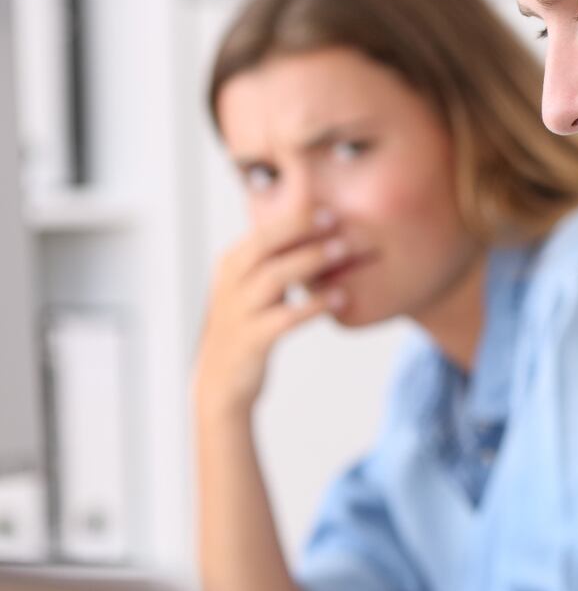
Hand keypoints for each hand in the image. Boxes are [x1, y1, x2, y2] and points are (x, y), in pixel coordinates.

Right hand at [191, 208, 347, 427]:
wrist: (221, 381)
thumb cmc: (247, 324)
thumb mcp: (252, 286)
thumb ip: (273, 258)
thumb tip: (310, 224)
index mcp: (231, 266)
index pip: (261, 233)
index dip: (292, 218)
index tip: (327, 210)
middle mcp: (229, 284)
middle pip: (263, 247)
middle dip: (299, 230)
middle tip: (336, 221)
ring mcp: (237, 313)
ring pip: (273, 278)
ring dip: (310, 260)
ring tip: (343, 250)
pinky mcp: (251, 341)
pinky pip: (284, 318)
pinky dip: (313, 305)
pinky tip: (340, 298)